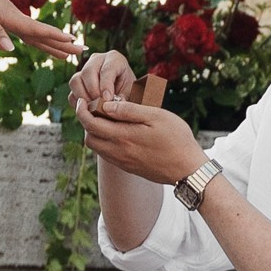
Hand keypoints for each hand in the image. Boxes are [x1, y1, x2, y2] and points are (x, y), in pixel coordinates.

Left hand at [0, 0, 78, 61]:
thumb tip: (11, 49)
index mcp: (11, 17)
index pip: (37, 30)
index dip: (55, 37)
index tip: (74, 43)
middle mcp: (15, 18)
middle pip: (43, 34)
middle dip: (63, 43)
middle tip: (83, 50)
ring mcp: (11, 18)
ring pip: (37, 34)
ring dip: (53, 43)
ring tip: (69, 51)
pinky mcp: (5, 18)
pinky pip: (27, 32)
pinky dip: (38, 39)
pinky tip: (43, 43)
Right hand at [74, 50, 138, 107]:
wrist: (125, 97)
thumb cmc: (131, 94)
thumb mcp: (131, 94)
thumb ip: (123, 99)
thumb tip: (109, 104)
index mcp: (114, 59)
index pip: (106, 68)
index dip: (106, 84)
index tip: (108, 98)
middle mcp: (97, 60)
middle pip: (88, 71)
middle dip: (93, 91)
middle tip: (100, 105)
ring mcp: (84, 71)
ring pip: (76, 81)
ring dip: (83, 97)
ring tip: (94, 108)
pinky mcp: (77, 85)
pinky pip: (71, 94)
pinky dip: (78, 104)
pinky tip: (89, 110)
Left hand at [74, 81, 203, 185]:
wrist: (188, 169)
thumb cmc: (176, 139)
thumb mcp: (156, 116)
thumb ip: (130, 111)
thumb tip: (107, 105)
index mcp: (123, 137)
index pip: (91, 124)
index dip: (82, 111)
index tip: (84, 100)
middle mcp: (119, 152)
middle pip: (89, 137)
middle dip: (86, 122)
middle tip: (95, 108)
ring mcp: (123, 162)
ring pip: (97, 148)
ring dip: (96, 133)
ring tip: (107, 118)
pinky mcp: (129, 167)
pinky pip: (108, 155)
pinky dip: (105, 142)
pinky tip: (118, 132)